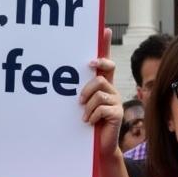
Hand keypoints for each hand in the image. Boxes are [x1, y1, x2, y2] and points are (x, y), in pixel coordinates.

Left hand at [80, 28, 122, 156]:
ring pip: (98, 93)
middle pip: (100, 77)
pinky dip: (91, 115)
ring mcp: (116, 101)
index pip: (107, 62)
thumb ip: (79, 91)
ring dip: (87, 106)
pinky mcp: (118, 113)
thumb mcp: (82, 105)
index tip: (104, 30)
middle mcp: (112, 91)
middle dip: (88, 86)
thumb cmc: (87, 124)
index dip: (106, 46)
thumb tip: (60, 78)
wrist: (97, 146)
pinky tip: (89, 122)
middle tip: (80, 99)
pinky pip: (101, 107)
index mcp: (104, 86)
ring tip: (84, 115)